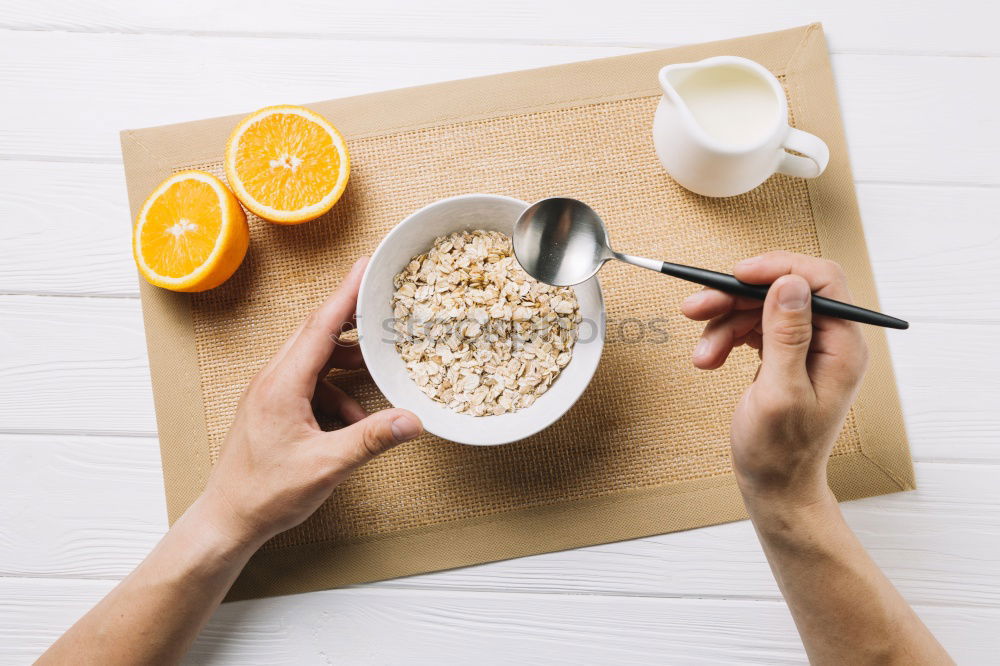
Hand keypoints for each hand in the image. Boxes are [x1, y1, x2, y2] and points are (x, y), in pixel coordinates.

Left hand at [199, 257, 422, 549]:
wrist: (228, 519)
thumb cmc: (266, 493)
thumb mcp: (327, 465)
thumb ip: (372, 439)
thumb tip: (412, 420)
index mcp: (282, 384)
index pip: (320, 327)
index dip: (346, 295)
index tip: (365, 267)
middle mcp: (272, 381)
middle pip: (317, 335)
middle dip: (352, 320)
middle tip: (381, 306)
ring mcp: (269, 394)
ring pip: (313, 360)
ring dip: (345, 363)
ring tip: (373, 369)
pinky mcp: (271, 409)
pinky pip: (308, 385)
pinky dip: (333, 392)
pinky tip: (349, 418)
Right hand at [680, 252, 868, 507]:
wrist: (775, 486)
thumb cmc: (781, 451)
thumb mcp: (781, 392)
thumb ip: (787, 335)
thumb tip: (790, 284)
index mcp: (842, 346)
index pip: (821, 281)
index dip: (778, 269)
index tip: (737, 274)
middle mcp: (828, 340)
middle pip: (781, 291)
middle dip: (735, 298)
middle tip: (695, 307)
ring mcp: (805, 347)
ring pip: (759, 308)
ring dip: (723, 323)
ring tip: (702, 355)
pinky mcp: (782, 355)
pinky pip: (751, 327)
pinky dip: (725, 337)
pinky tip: (710, 358)